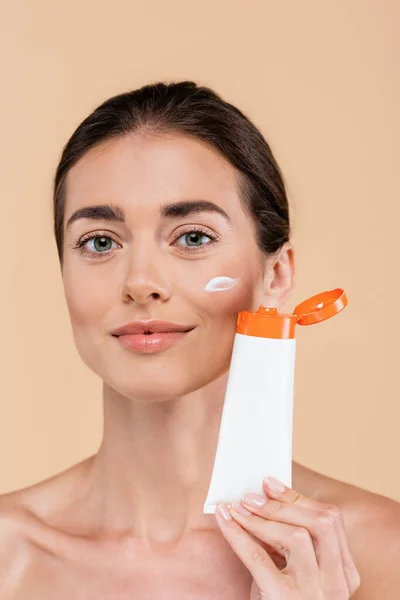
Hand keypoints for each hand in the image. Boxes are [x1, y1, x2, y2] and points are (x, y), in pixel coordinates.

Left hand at [215, 476, 360, 598]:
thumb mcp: (299, 575)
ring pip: (296, 537)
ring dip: (262, 518)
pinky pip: (259, 558)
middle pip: (321, 524)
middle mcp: (335, 583)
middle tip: (252, 495)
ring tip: (238, 508)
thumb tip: (262, 500)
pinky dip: (238, 534)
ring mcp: (314, 593)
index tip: (271, 483)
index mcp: (344, 573)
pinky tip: (225, 521)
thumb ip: (290, 544)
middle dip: (284, 503)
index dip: (299, 498)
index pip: (331, 522)